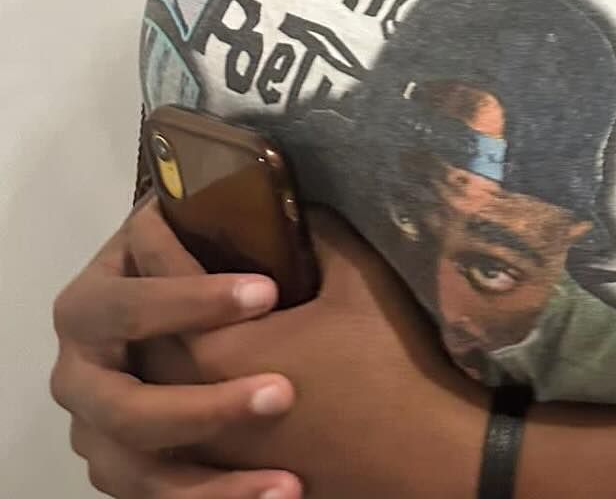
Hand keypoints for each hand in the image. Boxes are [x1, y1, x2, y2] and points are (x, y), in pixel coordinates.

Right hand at [50, 202, 300, 498]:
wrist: (170, 314)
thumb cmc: (198, 264)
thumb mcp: (204, 237)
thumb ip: (232, 226)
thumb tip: (288, 205)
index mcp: (92, 302)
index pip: (130, 305)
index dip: (193, 301)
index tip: (268, 293)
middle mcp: (80, 371)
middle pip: (124, 406)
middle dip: (203, 408)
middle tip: (282, 395)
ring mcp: (93, 429)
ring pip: (135, 472)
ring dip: (211, 485)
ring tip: (286, 485)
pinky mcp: (119, 470)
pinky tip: (268, 497)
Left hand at [133, 205, 486, 498]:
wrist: (420, 455)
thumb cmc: (388, 361)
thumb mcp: (358, 278)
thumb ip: (316, 233)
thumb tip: (293, 205)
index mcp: (217, 344)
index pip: (162, 271)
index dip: (156, 228)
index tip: (160, 200)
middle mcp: (194, 396)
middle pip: (141, 332)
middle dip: (146, 285)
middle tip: (162, 248)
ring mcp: (206, 445)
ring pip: (149, 391)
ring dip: (152, 349)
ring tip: (169, 315)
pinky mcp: (225, 471)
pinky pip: (172, 439)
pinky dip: (172, 404)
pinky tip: (191, 380)